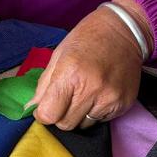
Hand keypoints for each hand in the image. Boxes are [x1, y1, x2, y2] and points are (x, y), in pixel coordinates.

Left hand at [31, 0, 151, 129]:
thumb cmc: (87, 39)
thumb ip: (44, 85)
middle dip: (60, 115)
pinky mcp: (123, 104)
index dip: (43, 113)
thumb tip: (32, 108)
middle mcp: (91, 90)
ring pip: (83, 125)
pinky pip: (101, 120)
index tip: (46, 107)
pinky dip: (95, 112)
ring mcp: (109, 99)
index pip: (49, 114)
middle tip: (66, 98)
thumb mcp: (58, 55)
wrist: (124, 31)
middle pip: (65, 124)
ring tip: (84, 93)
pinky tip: (99, 93)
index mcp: (70, 74)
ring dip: (79, 114)